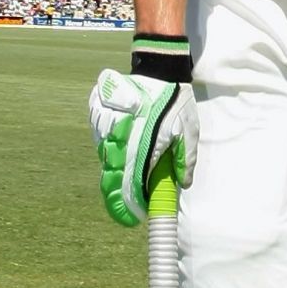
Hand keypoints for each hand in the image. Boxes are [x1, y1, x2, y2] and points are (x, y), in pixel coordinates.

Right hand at [89, 39, 197, 226]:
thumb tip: (182, 183)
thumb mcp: (189, 132)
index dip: (127, 206)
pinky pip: (101, 139)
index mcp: (142, 147)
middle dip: (117, 195)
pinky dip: (110, 147)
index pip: (129, 186)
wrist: (157, 68)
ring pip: (105, 157)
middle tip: (124, 208)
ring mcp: (105, 126)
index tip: (130, 219)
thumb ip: (185, 160)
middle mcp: (119, 139)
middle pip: (111, 177)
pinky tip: (123, 143)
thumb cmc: (176, 101)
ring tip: (129, 166)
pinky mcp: (97, 114)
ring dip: (115, 167)